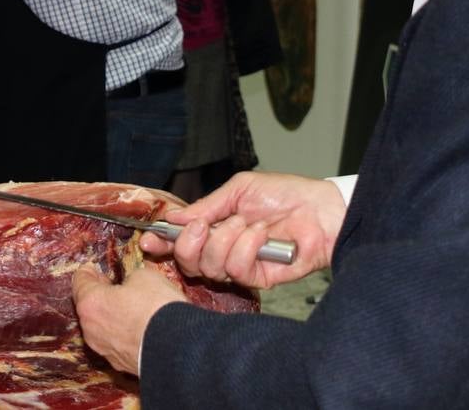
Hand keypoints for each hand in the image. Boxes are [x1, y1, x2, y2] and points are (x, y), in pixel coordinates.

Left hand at [71, 265, 186, 375]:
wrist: (180, 349)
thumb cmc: (157, 307)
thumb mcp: (144, 275)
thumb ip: (129, 276)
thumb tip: (130, 281)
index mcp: (91, 303)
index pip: (80, 280)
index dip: (88, 270)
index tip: (94, 267)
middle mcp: (91, 329)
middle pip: (88, 306)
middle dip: (99, 294)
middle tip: (112, 285)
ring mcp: (104, 350)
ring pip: (101, 327)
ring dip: (111, 315)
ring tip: (129, 307)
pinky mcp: (121, 364)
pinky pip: (116, 342)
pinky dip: (122, 333)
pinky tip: (138, 327)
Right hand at [145, 171, 343, 288]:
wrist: (320, 211)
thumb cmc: (284, 194)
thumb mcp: (238, 190)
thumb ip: (206, 206)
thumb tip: (173, 219)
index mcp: (213, 226)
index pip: (179, 240)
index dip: (160, 243)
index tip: (148, 240)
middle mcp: (222, 248)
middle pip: (187, 262)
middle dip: (188, 244)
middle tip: (202, 226)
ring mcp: (239, 265)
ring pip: (210, 267)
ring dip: (225, 240)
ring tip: (247, 224)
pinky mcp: (258, 279)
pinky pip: (237, 271)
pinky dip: (247, 248)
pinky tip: (261, 234)